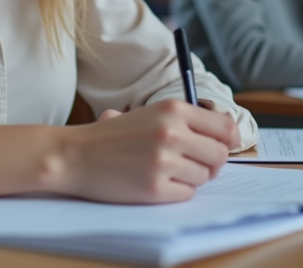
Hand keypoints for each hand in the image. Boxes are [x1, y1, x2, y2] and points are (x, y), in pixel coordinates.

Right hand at [57, 99, 237, 202]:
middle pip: (220, 155)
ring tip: (166, 170)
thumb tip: (225, 135)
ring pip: (204, 176)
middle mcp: (172, 132)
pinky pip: (187, 194)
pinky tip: (155, 182)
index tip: (224, 146)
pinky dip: (176, 191)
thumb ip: (185, 121)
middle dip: (211, 162)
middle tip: (194, 163)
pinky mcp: (155, 188)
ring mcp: (163, 161)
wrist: (75, 155)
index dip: (228, 140)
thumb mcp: (150, 114)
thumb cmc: (113, 135)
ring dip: (191, 177)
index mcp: (173, 109)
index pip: (225, 127)